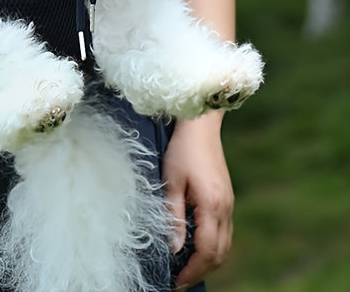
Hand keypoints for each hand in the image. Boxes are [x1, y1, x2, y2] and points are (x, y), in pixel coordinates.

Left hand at [163, 112, 233, 289]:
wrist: (201, 125)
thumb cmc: (182, 149)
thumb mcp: (171, 180)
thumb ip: (173, 215)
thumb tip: (174, 248)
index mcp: (212, 206)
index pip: (207, 251)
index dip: (193, 271)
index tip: (176, 283)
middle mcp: (225, 209)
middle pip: (219, 254)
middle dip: (201, 272)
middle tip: (180, 281)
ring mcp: (229, 204)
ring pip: (224, 244)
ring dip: (208, 260)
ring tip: (186, 268)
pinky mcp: (226, 198)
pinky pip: (224, 231)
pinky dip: (212, 245)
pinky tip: (195, 245)